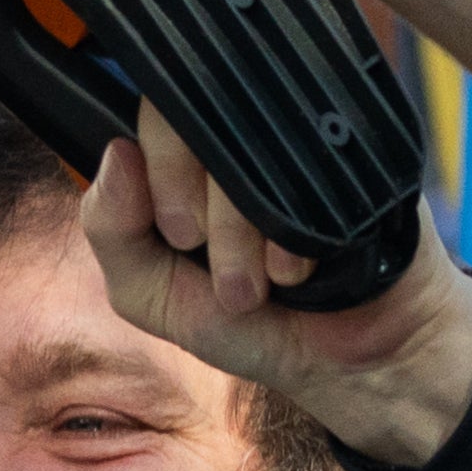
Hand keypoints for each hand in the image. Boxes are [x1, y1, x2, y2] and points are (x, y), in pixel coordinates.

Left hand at [79, 104, 471, 469]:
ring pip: (252, 146)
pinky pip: (313, 167)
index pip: (157, 110)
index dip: (161, 168)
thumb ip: (111, 229)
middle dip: (204, 212)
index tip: (180, 236)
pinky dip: (295, 230)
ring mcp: (304, 143)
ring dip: (248, 230)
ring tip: (268, 283)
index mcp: (192, 155)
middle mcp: (245, 137)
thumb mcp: (152, 291)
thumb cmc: (250, 322)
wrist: (349, 360)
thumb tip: (114, 153)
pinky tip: (301, 268)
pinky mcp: (360, 158)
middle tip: (228, 279)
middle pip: (203, 120)